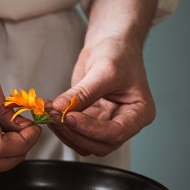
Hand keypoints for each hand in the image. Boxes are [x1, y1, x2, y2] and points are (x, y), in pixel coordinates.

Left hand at [48, 0, 157, 155]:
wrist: (110, 45)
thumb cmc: (118, 53)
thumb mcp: (103, 70)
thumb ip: (82, 92)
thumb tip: (60, 108)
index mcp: (139, 113)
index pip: (116, 132)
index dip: (91, 129)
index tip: (70, 118)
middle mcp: (125, 122)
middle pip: (99, 143)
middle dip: (75, 132)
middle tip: (55, 116)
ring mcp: (106, 122)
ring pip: (84, 142)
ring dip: (65, 132)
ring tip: (50, 113)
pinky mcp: (90, 118)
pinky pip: (75, 131)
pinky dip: (61, 125)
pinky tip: (51, 112)